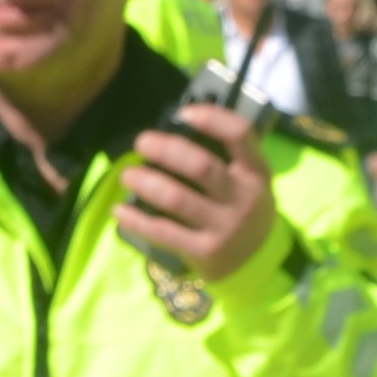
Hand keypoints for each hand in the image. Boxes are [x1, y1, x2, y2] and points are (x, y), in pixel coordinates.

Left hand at [121, 104, 282, 278]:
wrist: (256, 263)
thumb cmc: (243, 209)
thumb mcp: (249, 181)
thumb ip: (225, 158)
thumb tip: (172, 131)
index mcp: (256, 172)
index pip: (239, 135)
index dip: (211, 118)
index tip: (183, 113)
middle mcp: (243, 198)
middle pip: (200, 166)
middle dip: (165, 150)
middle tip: (142, 143)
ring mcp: (224, 227)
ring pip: (176, 198)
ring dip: (145, 183)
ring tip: (127, 174)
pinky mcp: (205, 251)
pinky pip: (163, 231)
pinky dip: (136, 219)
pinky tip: (120, 210)